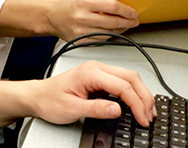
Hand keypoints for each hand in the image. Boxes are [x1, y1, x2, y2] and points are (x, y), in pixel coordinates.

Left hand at [28, 61, 155, 126]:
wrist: (38, 96)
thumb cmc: (50, 100)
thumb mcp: (71, 109)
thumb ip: (95, 109)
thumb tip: (117, 109)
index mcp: (89, 72)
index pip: (122, 85)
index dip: (136, 103)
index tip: (142, 119)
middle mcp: (95, 68)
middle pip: (130, 77)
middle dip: (144, 97)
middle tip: (149, 116)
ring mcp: (97, 71)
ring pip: (128, 77)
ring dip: (140, 93)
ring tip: (147, 111)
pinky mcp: (98, 78)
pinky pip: (121, 81)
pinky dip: (133, 92)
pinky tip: (136, 103)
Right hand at [47, 0, 138, 40]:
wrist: (51, 17)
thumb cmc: (67, 6)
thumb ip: (101, 3)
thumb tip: (120, 8)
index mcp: (84, 3)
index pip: (112, 7)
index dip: (126, 10)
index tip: (133, 12)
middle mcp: (83, 17)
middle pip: (113, 21)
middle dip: (128, 21)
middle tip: (135, 20)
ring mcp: (82, 31)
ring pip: (109, 33)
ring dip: (121, 29)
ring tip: (126, 25)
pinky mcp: (82, 41)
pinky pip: (102, 40)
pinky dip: (110, 36)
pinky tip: (114, 32)